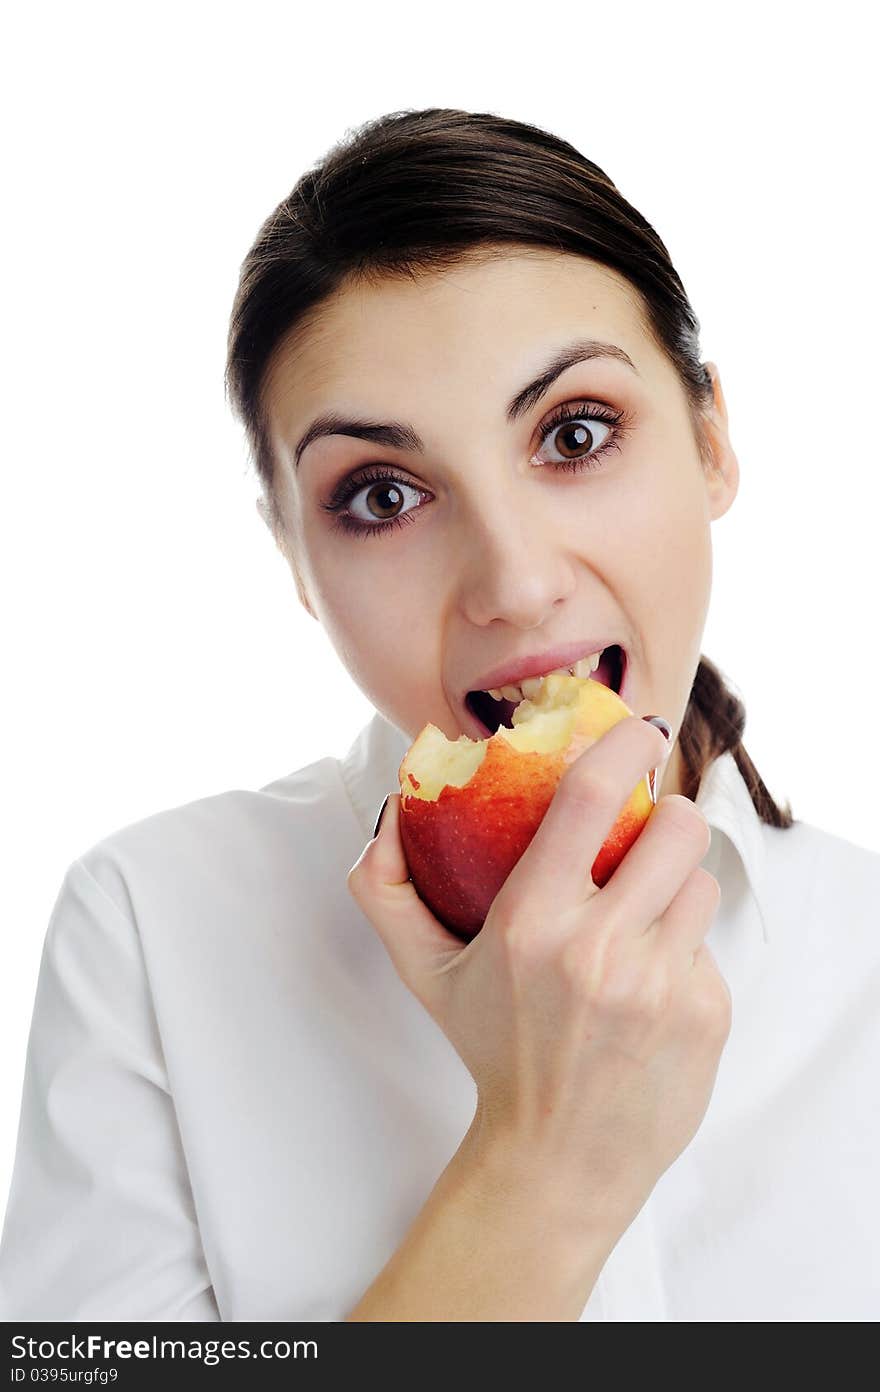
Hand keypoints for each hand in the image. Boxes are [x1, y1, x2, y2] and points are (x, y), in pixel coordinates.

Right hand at [347, 715, 730, 1233]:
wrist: (558, 1158)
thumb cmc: (493, 1050)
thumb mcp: (424, 973)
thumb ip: (385, 888)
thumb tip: (391, 811)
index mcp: (530, 923)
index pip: (590, 797)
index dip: (624, 745)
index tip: (638, 729)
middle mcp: (600, 949)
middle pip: (676, 828)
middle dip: (666, 816)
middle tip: (645, 833)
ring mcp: (660, 984)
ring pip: (700, 882)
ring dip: (674, 885)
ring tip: (640, 916)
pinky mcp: (705, 1014)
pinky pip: (708, 945)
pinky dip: (681, 950)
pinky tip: (648, 985)